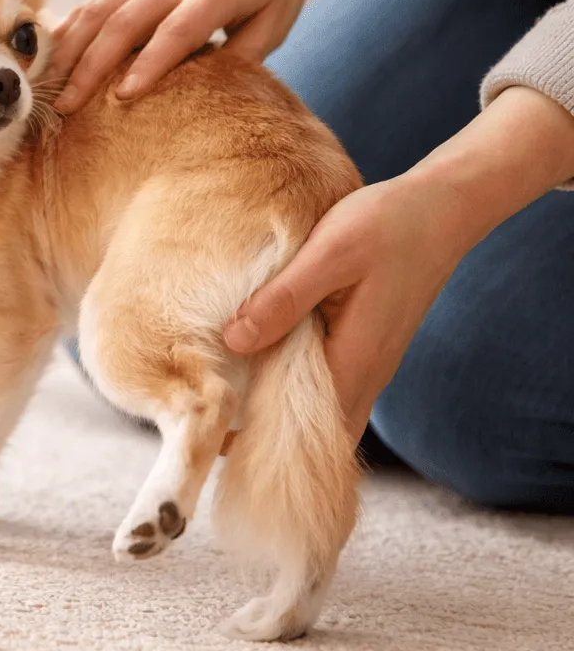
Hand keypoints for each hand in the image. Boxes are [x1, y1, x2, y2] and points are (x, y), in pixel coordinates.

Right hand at [49, 0, 367, 112]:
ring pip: (98, 11)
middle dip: (89, 67)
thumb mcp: (276, 20)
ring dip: (68, 51)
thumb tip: (208, 98)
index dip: (149, 64)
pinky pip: (95, 3)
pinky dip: (68, 31)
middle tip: (66, 107)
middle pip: (123, 23)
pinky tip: (47, 58)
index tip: (123, 97)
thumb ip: (244, 57)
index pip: (176, 31)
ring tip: (46, 89)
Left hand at [222, 178, 463, 444]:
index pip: (302, 429)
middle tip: (207, 429)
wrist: (443, 209)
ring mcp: (367, 364)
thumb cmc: (386, 225)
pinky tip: (255, 369)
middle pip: (312, 436)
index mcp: (355, 361)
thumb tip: (234, 341)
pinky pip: (326, 386)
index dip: (257, 440)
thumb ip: (284, 299)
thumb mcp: (329, 254)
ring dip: (276, 415)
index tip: (210, 437)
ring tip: (222, 405)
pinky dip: (291, 389)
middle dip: (265, 441)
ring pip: (320, 413)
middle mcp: (365, 375)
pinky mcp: (364, 348)